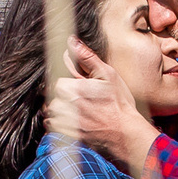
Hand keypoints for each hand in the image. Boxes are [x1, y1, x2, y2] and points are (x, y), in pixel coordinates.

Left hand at [49, 39, 158, 171]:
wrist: (126, 135)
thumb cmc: (119, 105)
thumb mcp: (107, 75)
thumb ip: (87, 58)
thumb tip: (72, 42)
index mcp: (70, 88)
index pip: (57, 81)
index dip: (69, 84)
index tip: (80, 88)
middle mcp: (63, 106)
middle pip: (52, 96)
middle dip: (64, 97)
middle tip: (83, 101)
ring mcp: (63, 123)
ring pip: (51, 111)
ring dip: (60, 110)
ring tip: (80, 112)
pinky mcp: (65, 136)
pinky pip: (52, 126)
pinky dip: (59, 123)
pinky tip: (75, 122)